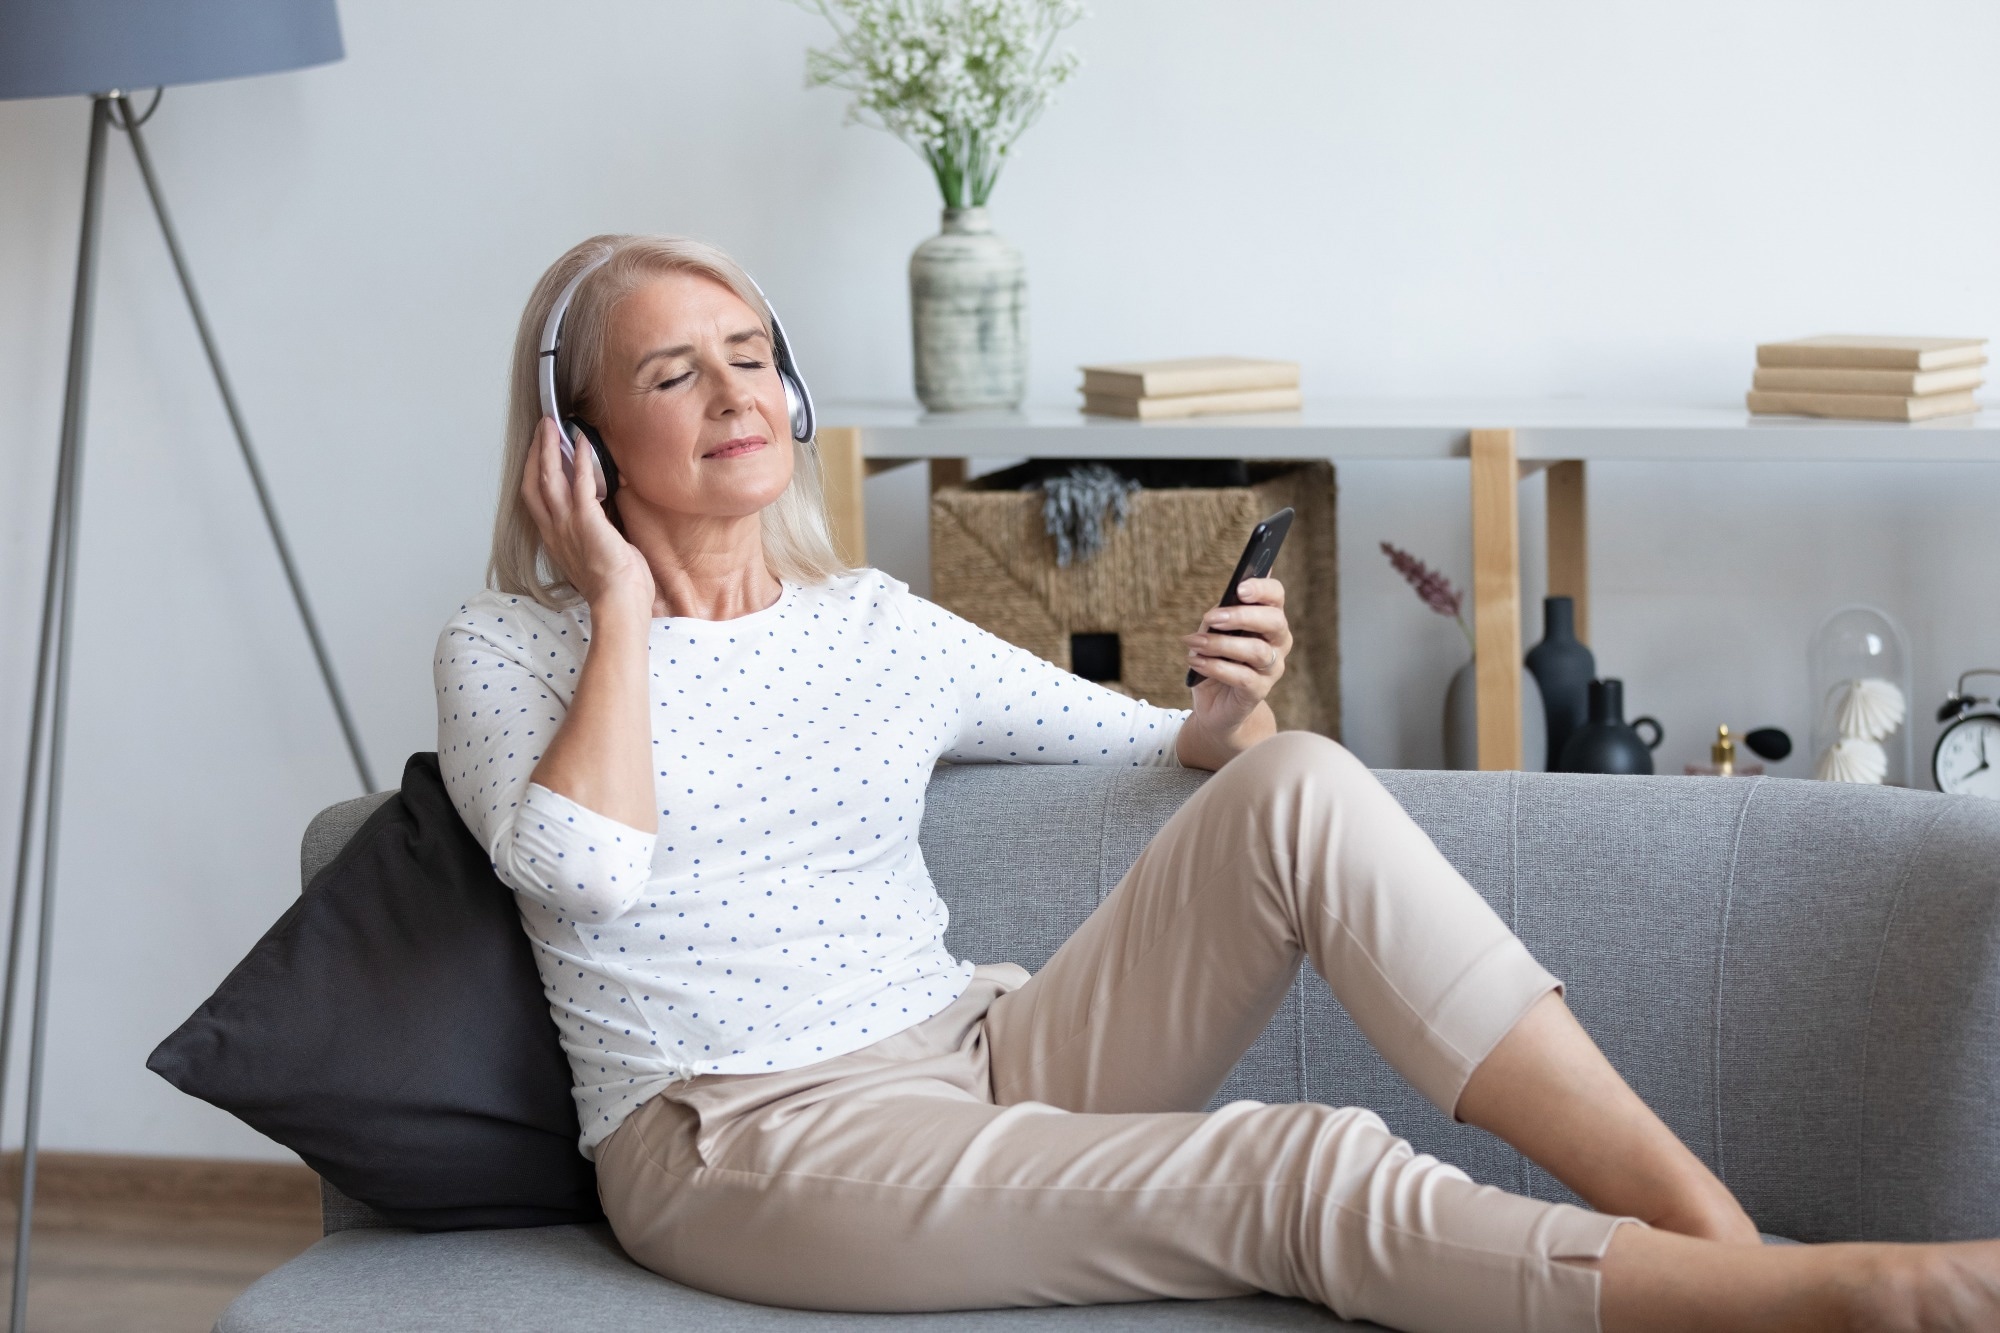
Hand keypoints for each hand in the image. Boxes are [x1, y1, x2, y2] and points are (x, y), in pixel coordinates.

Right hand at [518, 417, 654, 617]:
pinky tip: (582, 441)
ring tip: (552, 425)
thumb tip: (602, 524)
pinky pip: (580, 482)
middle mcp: (555, 529)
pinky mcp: (586, 520)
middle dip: (536, 452)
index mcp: (555, 539)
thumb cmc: (614, 588)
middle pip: (534, 482)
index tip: (539, 453)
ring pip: (549, 477)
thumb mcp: (595, 557)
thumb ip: (592, 536)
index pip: (534, 499)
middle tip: (542, 429)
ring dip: (550, 448)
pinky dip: (581, 459)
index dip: (534, 472)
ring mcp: (567, 524)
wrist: (619, 603)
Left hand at [1182, 576, 1291, 746]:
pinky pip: (1242, 677)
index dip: (1262, 589)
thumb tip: (1219, 606)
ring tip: (1195, 643)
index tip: (1240, 587)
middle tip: (1211, 618)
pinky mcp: (1259, 691)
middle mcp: (1278, 642)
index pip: (1276, 596)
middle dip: (1242, 616)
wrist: (1214, 702)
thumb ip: (1219, 618)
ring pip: (1257, 651)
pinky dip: (1215, 667)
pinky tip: (1196, 661)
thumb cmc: (1216, 659)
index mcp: (1269, 619)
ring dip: (1221, 644)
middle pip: (1274, 621)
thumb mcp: (1213, 633)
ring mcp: (1273, 668)